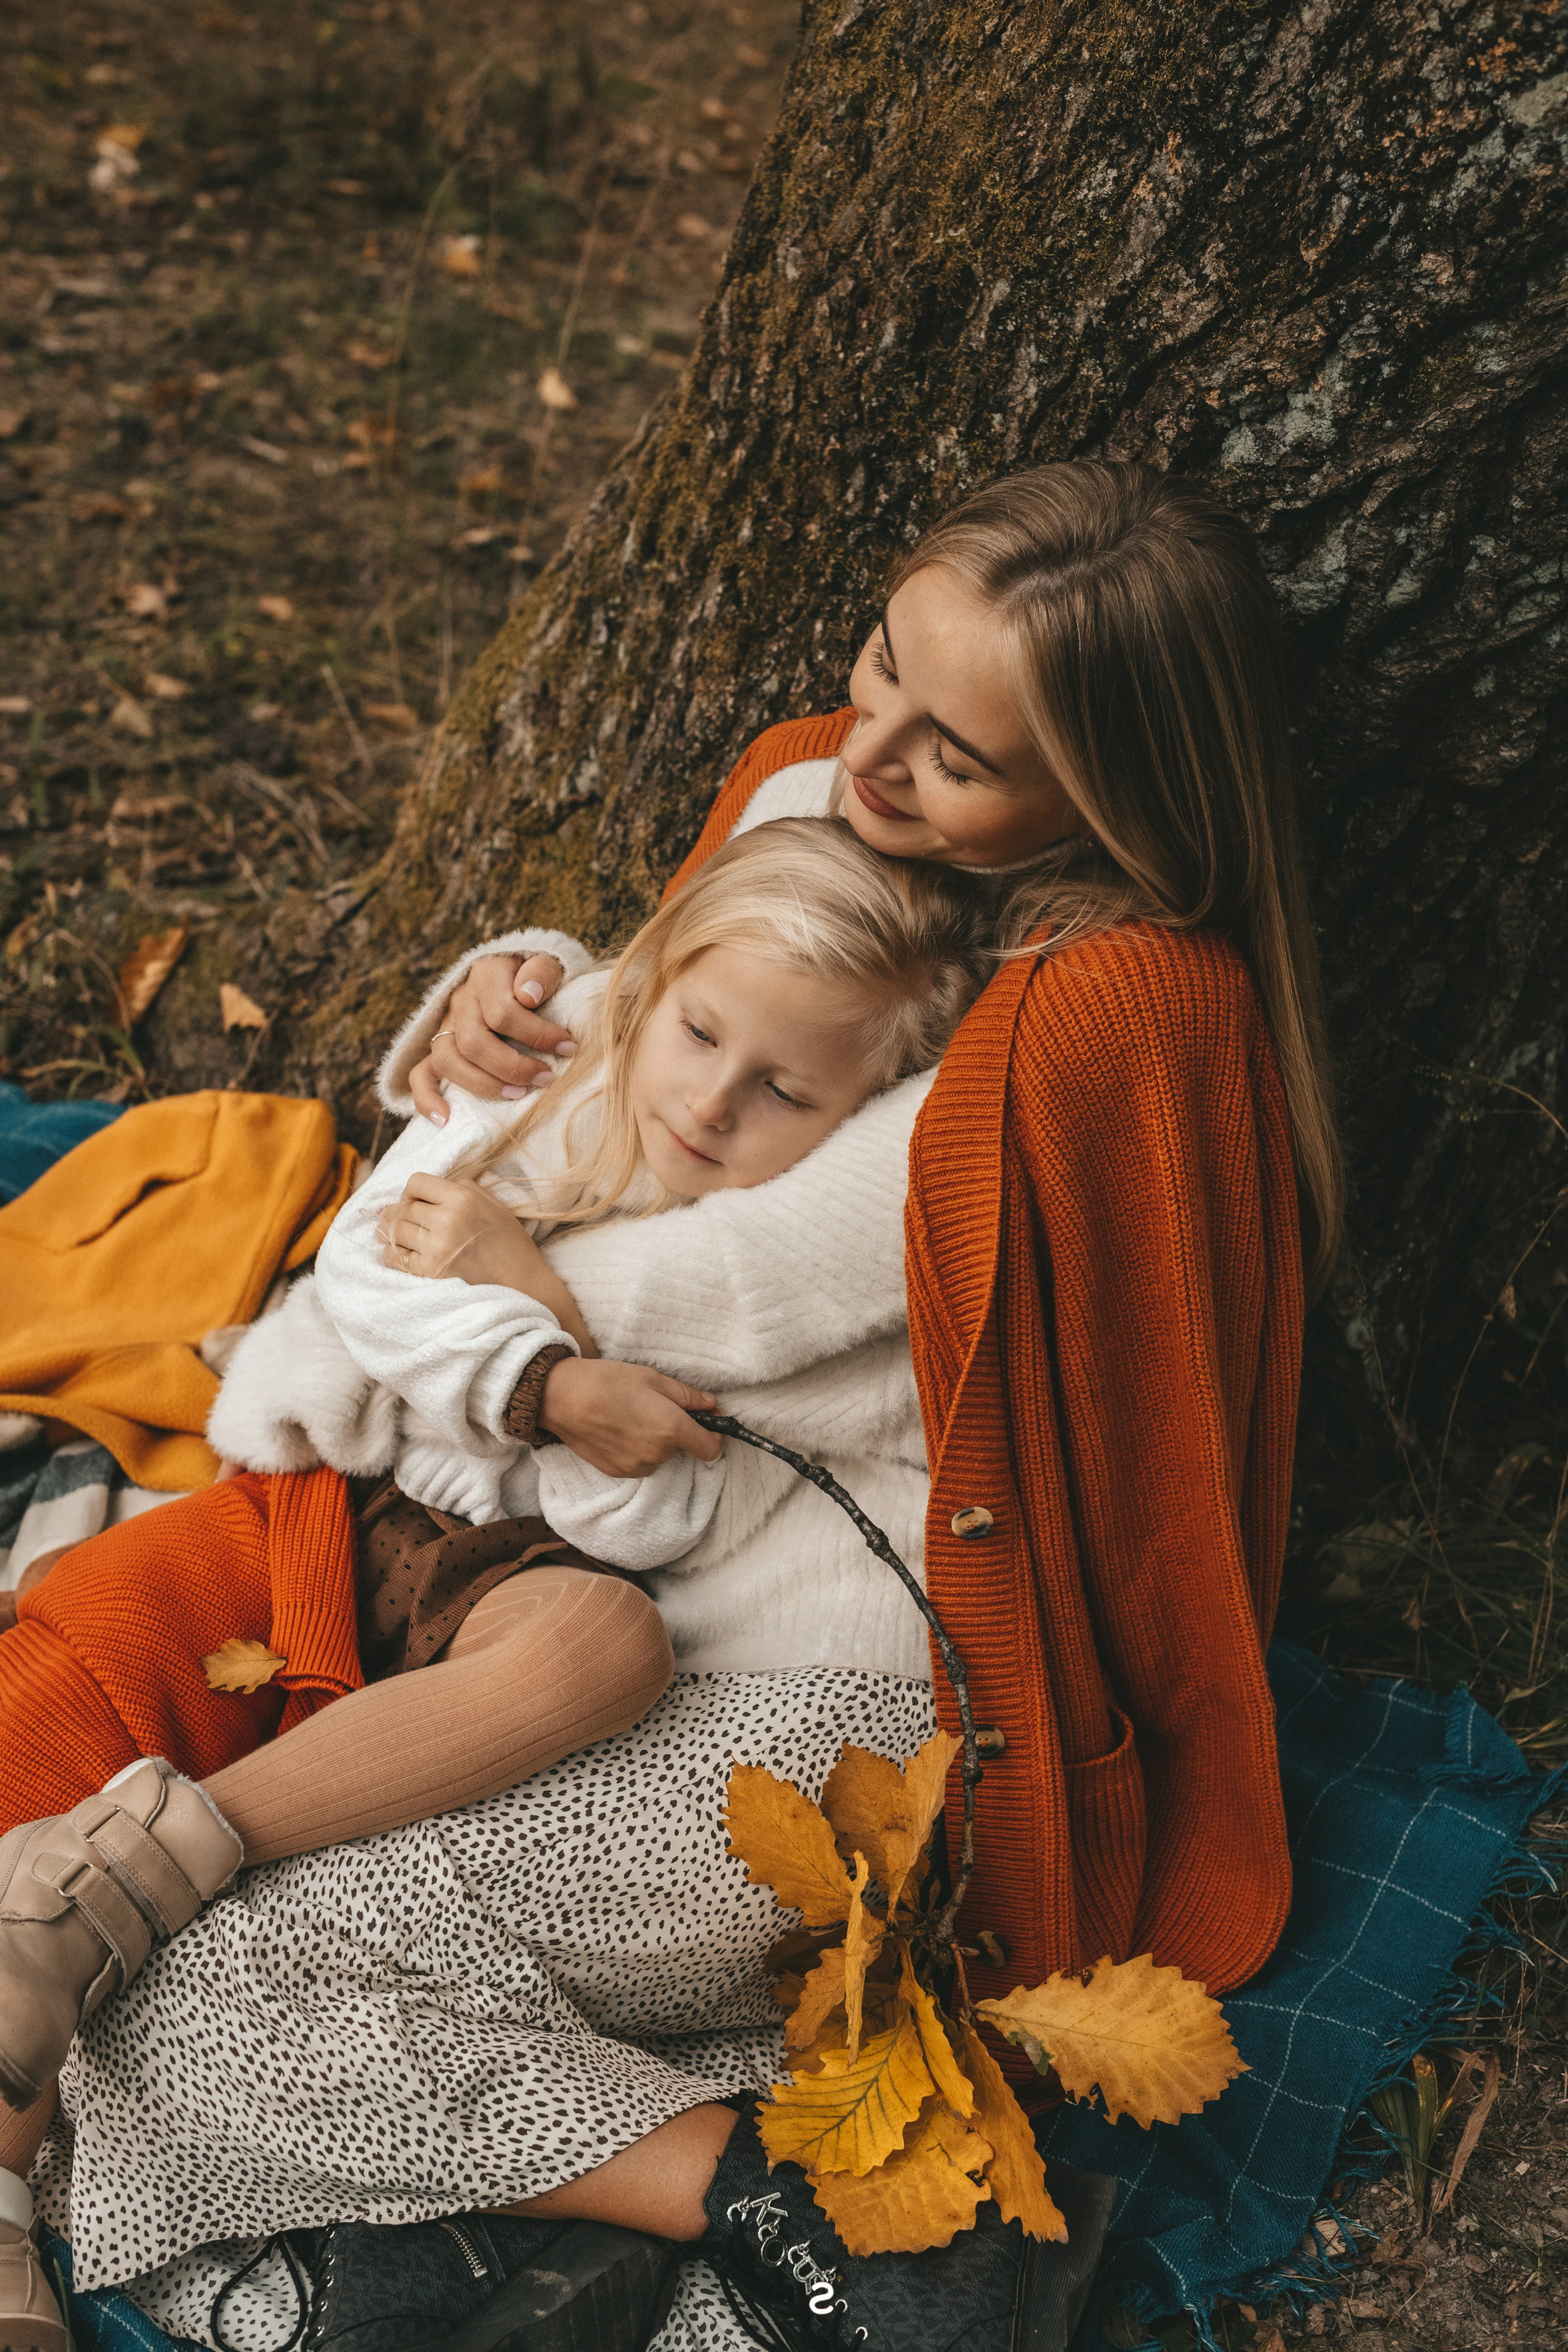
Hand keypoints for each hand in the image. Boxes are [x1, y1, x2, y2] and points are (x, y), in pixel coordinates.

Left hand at [380, 1173, 539, 1289]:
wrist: (522, 1283)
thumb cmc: (510, 1243)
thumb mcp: (493, 1204)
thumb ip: (463, 1188)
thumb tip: (431, 1190)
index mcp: (462, 1198)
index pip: (416, 1183)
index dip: (411, 1191)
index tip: (414, 1200)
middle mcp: (446, 1219)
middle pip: (403, 1208)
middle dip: (397, 1212)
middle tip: (392, 1217)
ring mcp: (436, 1247)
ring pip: (395, 1231)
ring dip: (390, 1232)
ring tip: (389, 1234)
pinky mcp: (430, 1271)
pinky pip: (396, 1257)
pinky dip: (391, 1253)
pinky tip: (395, 1252)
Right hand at [409, 952, 575, 1125]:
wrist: (519, 974)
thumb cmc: (538, 976)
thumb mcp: (548, 960)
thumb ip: (542, 971)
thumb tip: (528, 995)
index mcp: (486, 974)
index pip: (503, 1011)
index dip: (537, 1034)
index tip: (568, 1047)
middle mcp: (461, 1000)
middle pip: (474, 1042)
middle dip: (513, 1066)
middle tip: (546, 1077)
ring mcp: (447, 1025)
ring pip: (448, 1060)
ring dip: (483, 1084)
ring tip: (517, 1095)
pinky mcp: (441, 1047)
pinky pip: (420, 1074)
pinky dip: (427, 1098)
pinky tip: (444, 1119)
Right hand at [540, 1357, 721, 1476]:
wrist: (560, 1398)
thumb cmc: (607, 1382)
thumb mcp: (652, 1379)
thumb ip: (687, 1396)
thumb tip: (712, 1404)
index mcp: (672, 1430)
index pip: (711, 1449)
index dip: (714, 1434)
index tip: (707, 1420)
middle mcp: (658, 1454)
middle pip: (683, 1449)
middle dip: (677, 1430)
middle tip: (655, 1406)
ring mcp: (636, 1467)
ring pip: (660, 1456)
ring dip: (656, 1441)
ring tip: (632, 1416)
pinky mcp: (618, 1472)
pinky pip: (640, 1463)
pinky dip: (637, 1449)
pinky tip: (619, 1428)